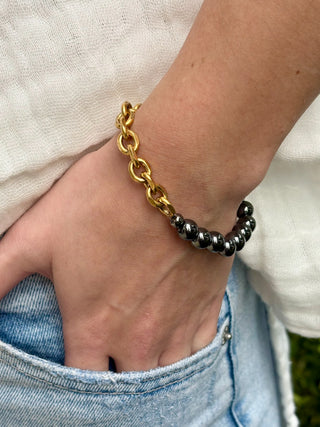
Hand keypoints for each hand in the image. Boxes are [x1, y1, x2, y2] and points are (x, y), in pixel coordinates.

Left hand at [0, 140, 234, 371]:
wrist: (177, 174)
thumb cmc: (104, 200)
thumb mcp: (37, 234)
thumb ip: (0, 274)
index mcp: (92, 326)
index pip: (79, 379)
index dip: (75, 371)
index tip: (76, 356)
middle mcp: (137, 338)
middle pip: (126, 382)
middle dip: (115, 370)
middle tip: (111, 349)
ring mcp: (178, 325)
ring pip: (164, 370)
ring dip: (152, 363)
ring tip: (144, 344)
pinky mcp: (208, 304)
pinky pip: (200, 347)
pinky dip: (186, 347)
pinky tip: (177, 331)